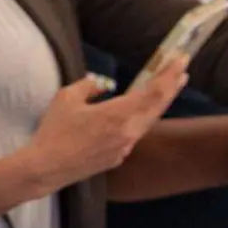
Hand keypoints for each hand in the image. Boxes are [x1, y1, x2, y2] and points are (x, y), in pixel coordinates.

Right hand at [19, 58, 188, 188]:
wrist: (46, 168)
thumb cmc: (54, 131)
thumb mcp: (67, 98)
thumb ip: (89, 86)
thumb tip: (101, 84)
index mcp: (119, 114)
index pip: (154, 91)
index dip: (169, 75)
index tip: (180, 60)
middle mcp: (129, 132)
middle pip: (158, 107)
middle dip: (172, 86)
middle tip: (182, 70)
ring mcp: (125, 147)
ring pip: (149, 121)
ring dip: (160, 103)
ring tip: (168, 88)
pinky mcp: (117, 157)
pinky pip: (134, 133)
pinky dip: (143, 118)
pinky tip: (138, 113)